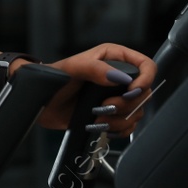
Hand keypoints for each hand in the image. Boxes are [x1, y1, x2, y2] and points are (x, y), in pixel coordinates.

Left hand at [21, 44, 156, 133]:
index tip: (131, 92)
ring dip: (119, 119)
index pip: (146, 65)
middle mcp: (119, 77)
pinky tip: (100, 124)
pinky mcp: (112, 114)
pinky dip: (117, 129)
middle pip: (144, 93)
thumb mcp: (72, 68)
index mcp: (114, 58)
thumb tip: (120, 77)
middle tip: (106, 105)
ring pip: (137, 112)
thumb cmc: (53, 78)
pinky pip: (128, 126)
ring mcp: (116, 97)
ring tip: (97, 116)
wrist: (41, 101)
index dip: (145, 80)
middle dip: (127, 104)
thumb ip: (95, 69)